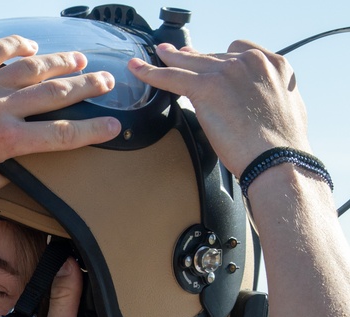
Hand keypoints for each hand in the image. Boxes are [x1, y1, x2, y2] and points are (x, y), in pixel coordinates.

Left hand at [0, 35, 121, 201]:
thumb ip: (1, 180)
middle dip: (86, 86)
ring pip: (31, 66)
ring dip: (59, 61)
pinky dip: (15, 45)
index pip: (60, 135)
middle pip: (55, 93)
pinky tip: (29, 47)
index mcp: (5, 144)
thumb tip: (19, 173)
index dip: (91, 131)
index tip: (113, 126)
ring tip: (79, 59)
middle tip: (107, 81)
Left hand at [127, 41, 310, 176]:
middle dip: (194, 57)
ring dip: (171, 58)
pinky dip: (151, 72)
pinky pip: (171, 76)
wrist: (277, 158)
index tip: (211, 64)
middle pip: (212, 55)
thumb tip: (254, 102)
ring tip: (158, 55)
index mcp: (273, 65)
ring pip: (190, 61)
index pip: (238, 52)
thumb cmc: (282, 144)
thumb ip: (267, 96)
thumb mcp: (286, 107)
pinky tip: (138, 69)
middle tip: (179, 56)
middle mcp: (250, 62)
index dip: (219, 59)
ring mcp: (227, 72)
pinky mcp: (207, 87)